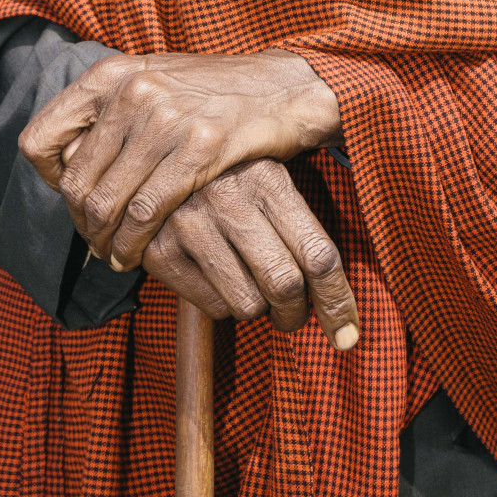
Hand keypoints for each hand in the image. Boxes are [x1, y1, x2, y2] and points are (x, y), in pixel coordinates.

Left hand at [18, 49, 340, 268]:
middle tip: (94, 243)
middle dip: (81, 223)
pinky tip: (136, 256)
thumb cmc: (212, 93)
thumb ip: (108, 113)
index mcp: (111, 74)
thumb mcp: (150, 83)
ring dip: (104, 242)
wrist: (282, 88)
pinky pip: (146, 212)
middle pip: (75, 182)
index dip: (47, 179)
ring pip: (107, 203)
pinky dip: (133, 244)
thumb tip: (60, 161)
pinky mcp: (200, 147)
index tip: (72, 198)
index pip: (40, 139)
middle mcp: (132, 91)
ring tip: (113, 255)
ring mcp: (166, 117)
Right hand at [140, 159, 359, 350]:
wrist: (148, 162)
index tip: (347, 334)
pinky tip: (216, 277)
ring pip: (248, 304)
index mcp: (267, 176)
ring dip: (258, 309)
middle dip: (296, 314)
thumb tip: (342, 282)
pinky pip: (212, 307)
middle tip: (292, 314)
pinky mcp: (160, 251)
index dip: (338, 302)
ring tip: (251, 286)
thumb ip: (304, 217)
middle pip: (285, 284)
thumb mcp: (267, 174)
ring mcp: (190, 223)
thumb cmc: (229, 178)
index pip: (318, 253)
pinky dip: (222, 304)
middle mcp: (229, 197)